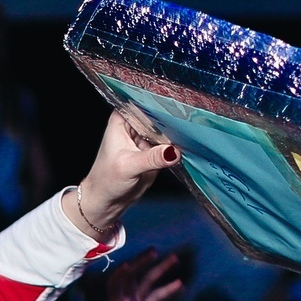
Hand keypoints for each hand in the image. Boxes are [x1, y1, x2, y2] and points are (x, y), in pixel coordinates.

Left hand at [68, 110, 178, 237]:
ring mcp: (145, 137)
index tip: (176, 100)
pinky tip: (189, 140)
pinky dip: (178, 142)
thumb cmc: (107, 180)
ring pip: (165, 126)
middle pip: (157, 112)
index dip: (158, 99)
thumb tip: (173, 152)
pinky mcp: (155, 150)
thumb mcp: (129, 166)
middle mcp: (134, 124)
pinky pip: (170, 142)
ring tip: (193, 125)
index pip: (142, 101)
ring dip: (177, 128)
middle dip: (171, 114)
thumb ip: (152, 158)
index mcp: (121, 119)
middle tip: (190, 113)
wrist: (108, 201)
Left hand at [86, 252, 184, 300]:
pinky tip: (181, 283)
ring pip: (147, 282)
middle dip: (141, 263)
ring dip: (159, 269)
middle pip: (133, 277)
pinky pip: (155, 296)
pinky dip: (167, 290)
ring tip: (175, 257)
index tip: (126, 265)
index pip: (115, 287)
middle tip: (154, 251)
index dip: (119, 275)